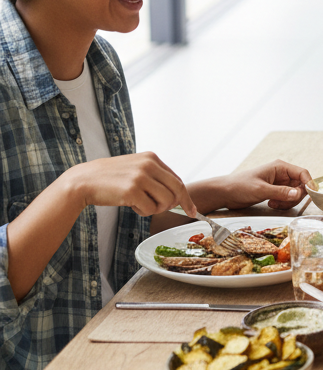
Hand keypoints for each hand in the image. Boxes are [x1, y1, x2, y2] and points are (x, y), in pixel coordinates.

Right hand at [69, 152, 197, 217]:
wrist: (83, 180)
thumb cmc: (110, 178)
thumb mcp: (136, 168)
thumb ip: (155, 176)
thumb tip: (176, 194)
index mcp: (152, 158)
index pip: (178, 180)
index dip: (185, 198)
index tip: (191, 210)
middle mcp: (149, 165)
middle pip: (177, 190)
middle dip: (174, 205)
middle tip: (162, 210)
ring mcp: (141, 177)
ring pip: (166, 201)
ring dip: (155, 209)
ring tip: (140, 204)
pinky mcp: (132, 190)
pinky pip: (150, 209)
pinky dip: (143, 212)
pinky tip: (131, 205)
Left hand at [220, 159, 313, 210]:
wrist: (225, 192)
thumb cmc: (240, 186)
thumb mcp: (261, 190)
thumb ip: (280, 192)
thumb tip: (298, 194)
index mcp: (280, 167)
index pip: (302, 173)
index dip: (308, 184)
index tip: (310, 196)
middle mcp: (282, 174)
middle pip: (300, 185)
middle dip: (295, 196)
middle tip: (283, 202)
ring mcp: (279, 183)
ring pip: (294, 193)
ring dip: (288, 201)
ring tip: (273, 204)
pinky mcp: (275, 191)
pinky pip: (286, 198)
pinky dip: (282, 204)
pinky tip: (270, 204)